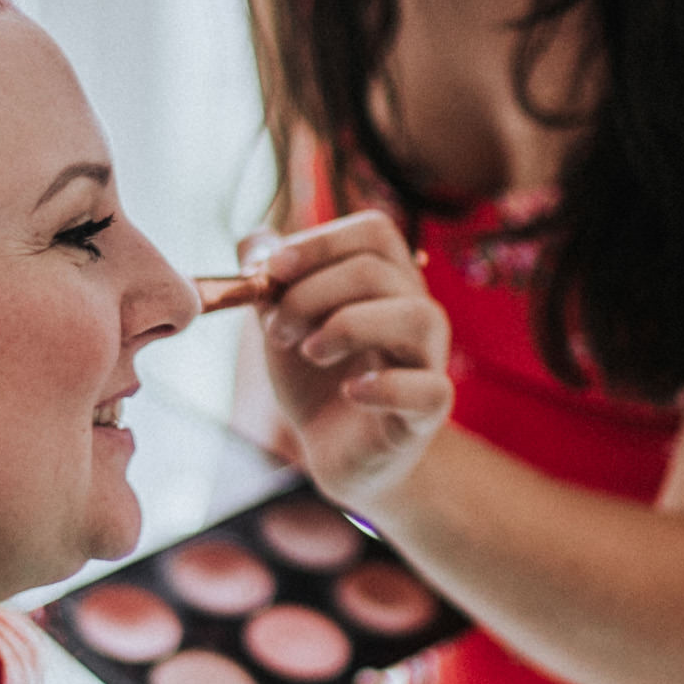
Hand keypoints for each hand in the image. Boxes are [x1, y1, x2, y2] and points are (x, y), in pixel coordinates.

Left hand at [243, 214, 453, 516]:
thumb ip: (269, 282)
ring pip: (415, 316)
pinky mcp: (429, 410)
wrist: (336, 452)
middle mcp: (415, 309)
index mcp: (386, 280)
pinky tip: (351, 392)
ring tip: (310, 353)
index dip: (319, 242)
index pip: (373, 231)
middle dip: (311, 293)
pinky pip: (427, 388)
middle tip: (276, 330)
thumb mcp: (283, 325)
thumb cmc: (317, 380)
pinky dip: (385, 386)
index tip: (270, 270)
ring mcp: (428, 359)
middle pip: (378, 270)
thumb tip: (254, 242)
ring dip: (349, 326)